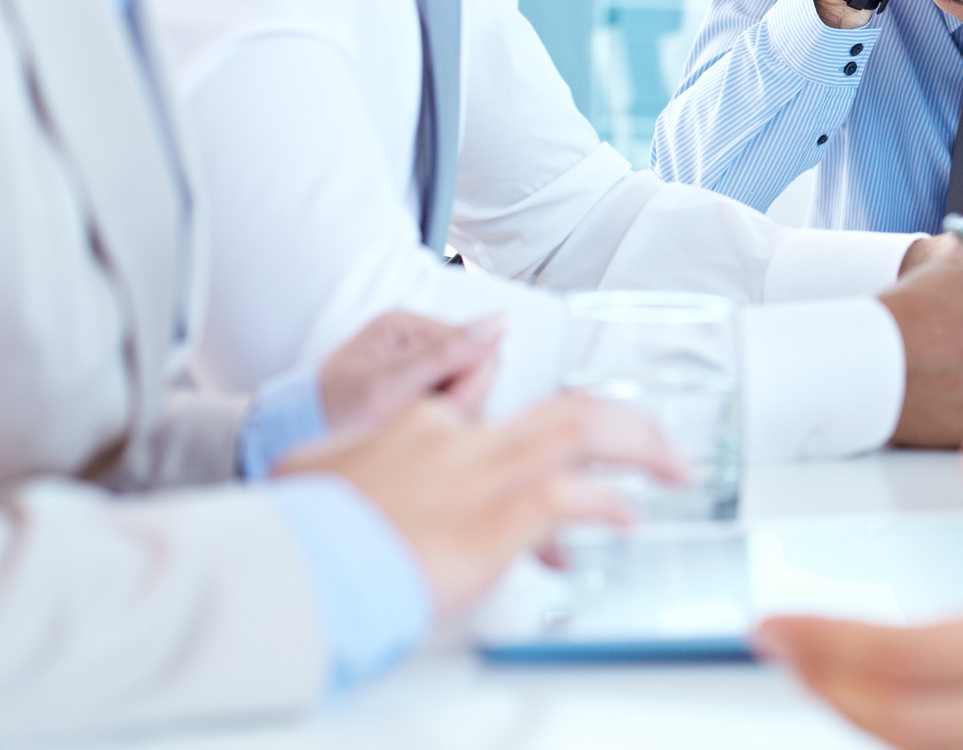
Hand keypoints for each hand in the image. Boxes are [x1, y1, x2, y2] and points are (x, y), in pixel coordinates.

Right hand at [277, 393, 683, 617]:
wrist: (289, 566)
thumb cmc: (297, 534)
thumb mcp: (311, 468)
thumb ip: (344, 453)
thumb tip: (332, 452)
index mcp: (421, 429)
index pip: (488, 396)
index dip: (536, 403)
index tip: (576, 411)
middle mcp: (460, 442)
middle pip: (566, 411)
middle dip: (628, 425)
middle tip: (663, 449)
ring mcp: (478, 478)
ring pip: (581, 430)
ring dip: (639, 445)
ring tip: (672, 469)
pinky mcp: (487, 523)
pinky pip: (566, 498)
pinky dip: (605, 502)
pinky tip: (625, 517)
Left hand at [317, 309, 505, 434]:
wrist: (290, 447)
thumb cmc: (328, 416)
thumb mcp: (386, 387)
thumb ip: (444, 356)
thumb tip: (500, 320)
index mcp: (408, 325)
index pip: (480, 348)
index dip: (469, 388)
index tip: (436, 414)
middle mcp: (417, 341)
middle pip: (477, 372)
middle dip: (456, 405)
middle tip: (414, 424)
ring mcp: (419, 368)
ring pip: (471, 395)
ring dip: (448, 420)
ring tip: (405, 430)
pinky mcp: (420, 393)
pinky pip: (455, 410)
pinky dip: (439, 427)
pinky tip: (410, 433)